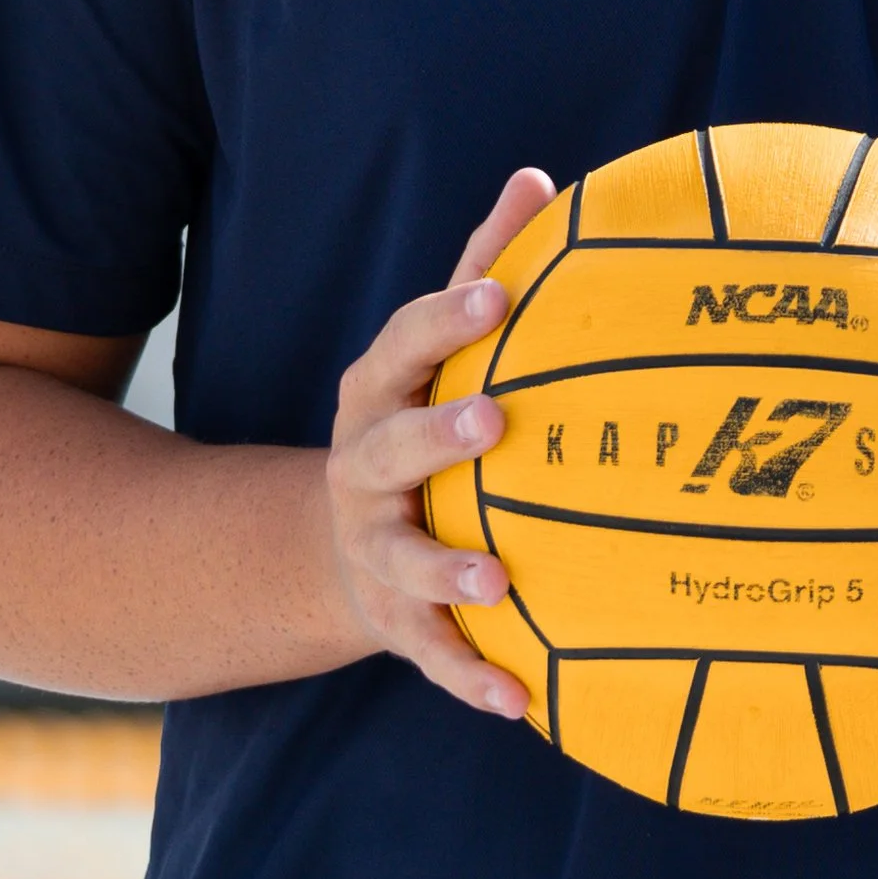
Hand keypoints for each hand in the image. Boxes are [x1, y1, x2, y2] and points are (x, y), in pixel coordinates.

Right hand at [323, 167, 554, 718]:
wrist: (337, 545)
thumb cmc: (422, 413)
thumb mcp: (439, 345)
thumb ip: (486, 261)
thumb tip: (539, 175)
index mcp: (381, 392)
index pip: (405, 345)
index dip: (447, 319)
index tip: (499, 293)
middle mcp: (365, 468)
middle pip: (390, 448)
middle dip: (436, 436)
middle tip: (493, 422)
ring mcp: (375, 547)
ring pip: (404, 560)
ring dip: (448, 568)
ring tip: (498, 576)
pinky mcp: (395, 620)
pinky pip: (432, 652)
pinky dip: (471, 676)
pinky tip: (521, 703)